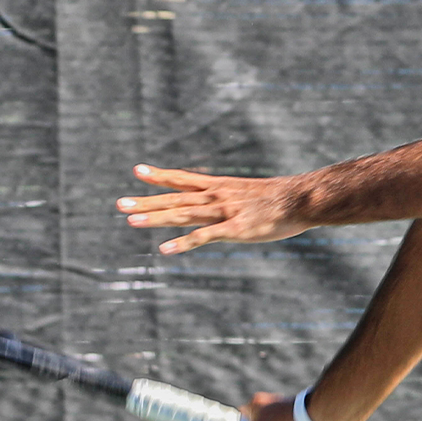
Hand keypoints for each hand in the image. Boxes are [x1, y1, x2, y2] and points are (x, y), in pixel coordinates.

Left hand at [116, 164, 310, 253]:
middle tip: (119, 203)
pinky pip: (203, 237)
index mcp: (221, 187)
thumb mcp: (252, 194)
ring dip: (155, 217)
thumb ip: (235, 199)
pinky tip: (164, 249)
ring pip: (182, 214)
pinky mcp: (234, 229)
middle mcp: (217, 196)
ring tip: (130, 220)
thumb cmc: (282, 198)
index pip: (184, 179)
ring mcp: (224, 212)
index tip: (138, 171)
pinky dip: (183, 243)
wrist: (302, 198)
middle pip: (175, 198)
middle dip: (146, 200)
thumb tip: (229, 204)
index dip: (160, 176)